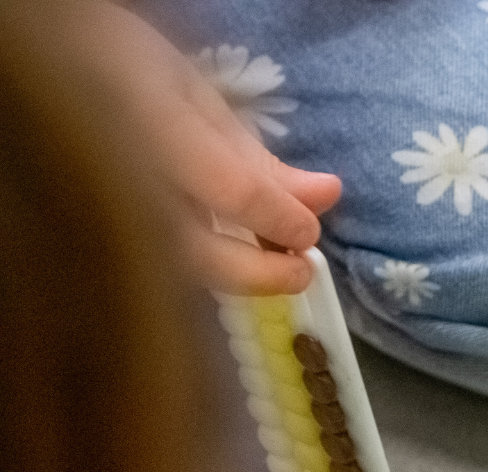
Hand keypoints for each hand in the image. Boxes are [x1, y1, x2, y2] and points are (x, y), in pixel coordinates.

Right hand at [78, 2, 339, 293]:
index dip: (279, 219)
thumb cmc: (124, 68)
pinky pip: (159, 263)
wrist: (46, 64)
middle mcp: (123, 172)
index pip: (230, 190)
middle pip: (196, 251)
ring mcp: (104, 206)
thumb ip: (259, 157)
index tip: (309, 232)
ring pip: (176, 269)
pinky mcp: (100, 228)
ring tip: (274, 264)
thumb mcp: (197, 98)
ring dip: (236, 277)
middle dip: (260, 274)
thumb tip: (326, 195)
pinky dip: (206, 267)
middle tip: (300, 270)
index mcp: (151, 122)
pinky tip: (234, 256)